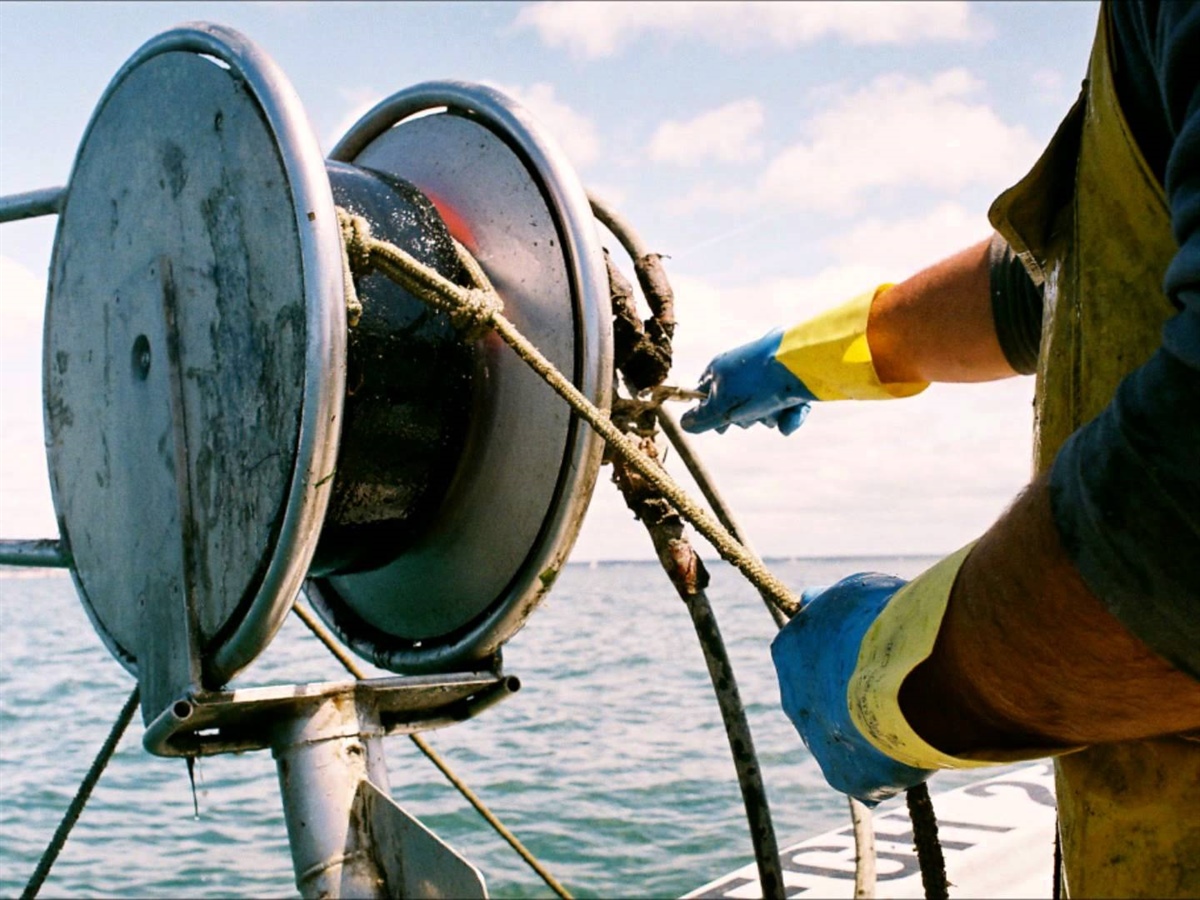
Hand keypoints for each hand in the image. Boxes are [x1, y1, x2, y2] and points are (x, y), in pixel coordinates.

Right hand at [680, 329, 813, 434]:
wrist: (800, 364)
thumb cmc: (755, 383)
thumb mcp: (721, 406)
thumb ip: (701, 418)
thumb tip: (684, 424)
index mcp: (720, 371)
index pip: (703, 394)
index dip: (709, 414)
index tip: (719, 426)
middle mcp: (742, 371)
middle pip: (736, 408)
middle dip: (745, 418)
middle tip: (749, 414)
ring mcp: (768, 377)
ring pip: (763, 410)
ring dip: (769, 416)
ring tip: (775, 408)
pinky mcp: (791, 382)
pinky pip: (786, 409)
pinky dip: (789, 416)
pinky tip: (790, 415)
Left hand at [771, 573, 934, 805]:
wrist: (914, 678)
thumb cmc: (889, 624)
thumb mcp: (856, 591)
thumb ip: (830, 602)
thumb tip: (809, 599)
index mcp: (789, 652)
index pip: (810, 651)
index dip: (847, 650)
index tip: (875, 647)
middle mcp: (794, 700)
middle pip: (826, 698)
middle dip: (856, 693)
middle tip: (899, 684)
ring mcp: (819, 743)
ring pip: (849, 738)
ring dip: (875, 730)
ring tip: (916, 718)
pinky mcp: (850, 779)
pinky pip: (869, 776)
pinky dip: (891, 766)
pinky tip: (916, 753)